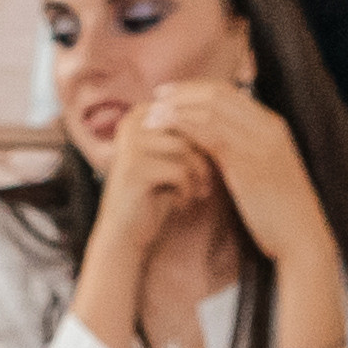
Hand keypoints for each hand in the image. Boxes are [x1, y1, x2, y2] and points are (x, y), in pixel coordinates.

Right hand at [90, 97, 213, 255]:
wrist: (126, 232)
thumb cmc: (155, 195)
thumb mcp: (172, 160)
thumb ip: (188, 138)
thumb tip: (222, 122)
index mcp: (140, 115)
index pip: (185, 114)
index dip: (204, 140)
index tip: (207, 168)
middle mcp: (131, 124)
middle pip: (186, 128)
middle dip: (202, 157)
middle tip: (205, 184)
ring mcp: (130, 144)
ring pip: (184, 148)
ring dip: (198, 174)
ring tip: (197, 193)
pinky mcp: (134, 169)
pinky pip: (178, 171)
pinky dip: (187, 190)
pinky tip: (182, 203)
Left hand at [141, 78, 324, 264]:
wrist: (303, 240)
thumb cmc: (281, 215)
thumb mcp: (263, 175)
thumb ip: (241, 153)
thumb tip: (212, 146)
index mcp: (273, 127)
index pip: (230, 93)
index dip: (198, 89)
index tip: (173, 95)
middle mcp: (268, 127)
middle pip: (219, 93)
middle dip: (184, 91)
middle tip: (157, 96)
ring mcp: (259, 142)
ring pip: (212, 109)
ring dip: (179, 108)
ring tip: (154, 114)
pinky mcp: (248, 162)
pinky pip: (210, 134)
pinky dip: (185, 127)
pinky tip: (167, 131)